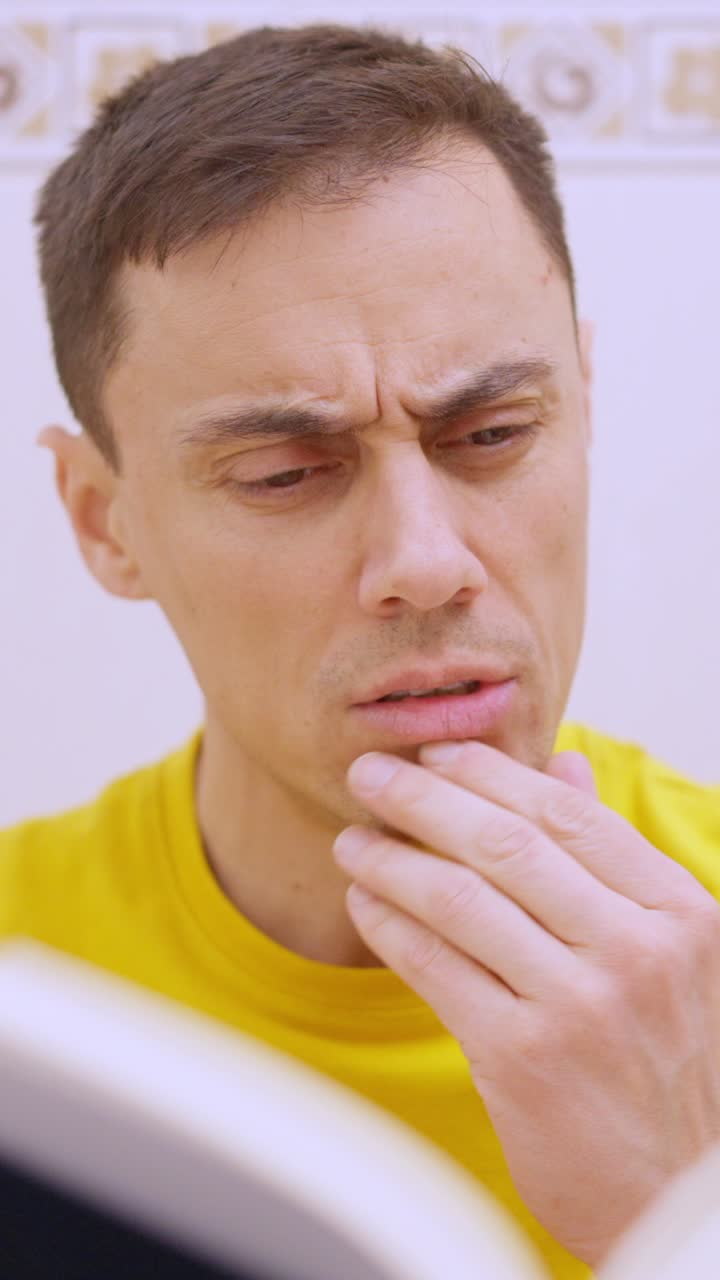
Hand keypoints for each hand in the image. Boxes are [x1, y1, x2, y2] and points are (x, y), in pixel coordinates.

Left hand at [332, 741, 719, 1266]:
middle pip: (504, 844)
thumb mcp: (670, 947)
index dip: (489, 774)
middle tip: (368, 775)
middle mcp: (635, 950)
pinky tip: (365, 903)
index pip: (566, 815)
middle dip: (422, 799)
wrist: (671, 1191)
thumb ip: (612, 856)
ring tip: (353, 840)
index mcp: (678, 910)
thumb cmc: (665, 1059)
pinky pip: (437, 968)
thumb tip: (564, 764)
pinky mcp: (522, 1060)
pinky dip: (391, 926)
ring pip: (460, 899)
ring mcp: (580, 1006)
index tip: (433, 756)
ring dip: (392, 860)